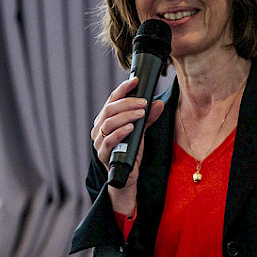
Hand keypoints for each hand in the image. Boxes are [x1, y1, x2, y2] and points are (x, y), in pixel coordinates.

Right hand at [91, 77, 164, 213]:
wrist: (127, 176)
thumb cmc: (131, 151)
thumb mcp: (141, 131)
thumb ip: (148, 118)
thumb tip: (158, 103)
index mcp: (106, 119)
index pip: (112, 99)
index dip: (123, 89)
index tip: (135, 81)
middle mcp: (99, 128)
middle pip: (109, 110)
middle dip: (127, 103)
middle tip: (143, 103)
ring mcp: (99, 142)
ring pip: (108, 123)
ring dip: (125, 116)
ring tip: (140, 114)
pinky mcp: (103, 155)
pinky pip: (108, 141)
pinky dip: (120, 133)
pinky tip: (131, 128)